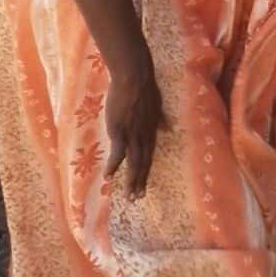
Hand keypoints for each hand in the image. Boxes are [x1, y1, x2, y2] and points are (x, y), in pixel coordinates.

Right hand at [104, 48, 163, 198]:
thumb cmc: (144, 89)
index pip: (149, 157)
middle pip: (143, 164)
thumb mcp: (157, 107)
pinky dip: (113, 166)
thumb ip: (161, 120)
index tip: (143, 186)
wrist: (135, 78)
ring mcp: (132, 135)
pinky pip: (118, 153)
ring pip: (133, 163)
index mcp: (151, 132)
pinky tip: (108, 177)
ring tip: (128, 195)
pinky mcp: (120, 131)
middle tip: (136, 198)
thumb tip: (167, 128)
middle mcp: (144, 137)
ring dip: (131, 180)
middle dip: (139, 182)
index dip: (146, 172)